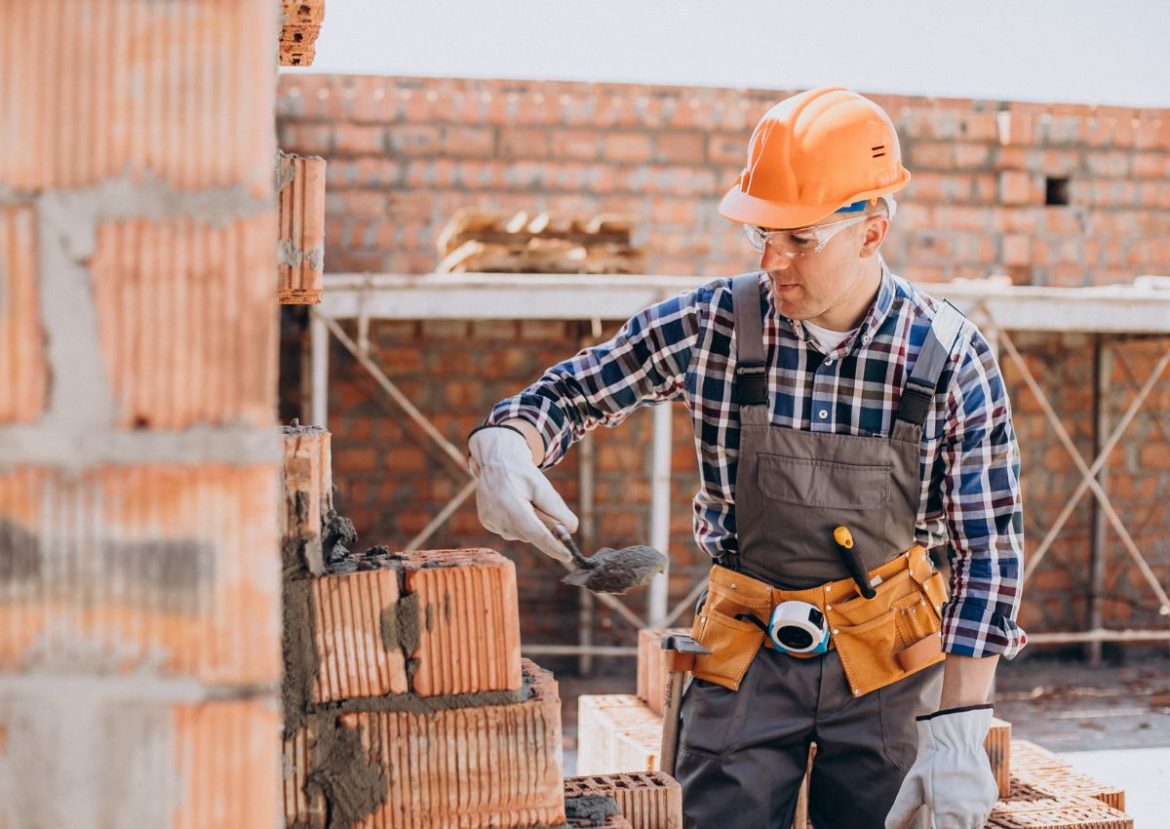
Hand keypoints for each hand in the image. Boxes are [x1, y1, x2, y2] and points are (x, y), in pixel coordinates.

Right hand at [468, 426, 577, 562]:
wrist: (496, 460)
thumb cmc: (522, 471)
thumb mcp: (543, 485)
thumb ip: (557, 508)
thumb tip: (570, 530)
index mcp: (509, 502)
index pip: (534, 531)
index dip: (552, 546)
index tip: (568, 556)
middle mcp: (495, 514)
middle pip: (530, 534)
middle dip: (543, 527)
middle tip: (542, 506)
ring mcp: (489, 520)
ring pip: (522, 534)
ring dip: (531, 522)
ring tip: (524, 499)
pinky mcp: (487, 522)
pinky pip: (512, 531)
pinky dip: (520, 522)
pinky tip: (515, 504)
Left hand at [885, 705, 997, 828]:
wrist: (956, 738)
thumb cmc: (931, 763)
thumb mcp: (911, 787)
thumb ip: (901, 812)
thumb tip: (889, 828)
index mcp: (949, 815)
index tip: (935, 822)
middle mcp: (970, 814)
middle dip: (951, 826)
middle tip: (941, 815)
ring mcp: (983, 806)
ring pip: (974, 825)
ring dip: (963, 823)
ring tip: (950, 809)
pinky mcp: (991, 796)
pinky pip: (983, 812)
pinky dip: (973, 813)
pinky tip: (961, 800)